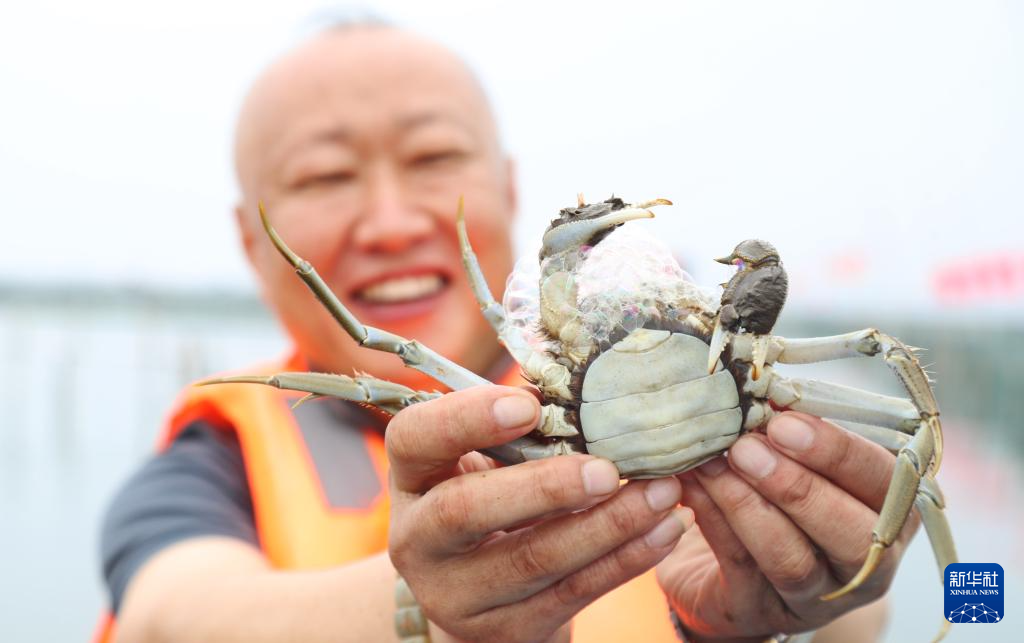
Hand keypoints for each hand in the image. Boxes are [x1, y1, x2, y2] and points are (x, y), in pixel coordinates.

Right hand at [387, 385, 691, 642]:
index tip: (527, 405)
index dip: (466, 419)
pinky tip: (663, 531)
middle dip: (544, 487)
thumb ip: (517, 431)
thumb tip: (583, 390)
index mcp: (410, 477)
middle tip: (609, 468)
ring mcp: (455, 594)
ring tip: (662, 491)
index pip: (413, 438)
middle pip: (465, 511)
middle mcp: (416, 540)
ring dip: (608, 525)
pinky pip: (571, 593)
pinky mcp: (504, 631)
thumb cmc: (494, 497)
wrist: (485, 595)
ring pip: (533, 558)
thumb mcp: (486, 462)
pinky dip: (624, 560)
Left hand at [657, 412, 914, 640]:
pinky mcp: (760, 612)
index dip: (837, 452)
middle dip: (796, 486)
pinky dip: (713, 521)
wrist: (720, 558)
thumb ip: (793, 428)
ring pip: (792, 558)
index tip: (785, 421)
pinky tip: (690, 486)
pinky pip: (740, 566)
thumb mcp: (797, 457)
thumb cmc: (774, 487)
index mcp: (888, 510)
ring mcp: (815, 595)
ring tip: (712, 464)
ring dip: (747, 505)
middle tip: (747, 448)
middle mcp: (863, 561)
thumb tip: (763, 388)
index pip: (884, 482)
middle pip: (850, 533)